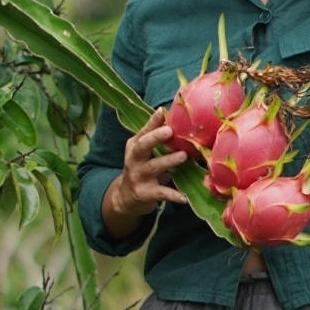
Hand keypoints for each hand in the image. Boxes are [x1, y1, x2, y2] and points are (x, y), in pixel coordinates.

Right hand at [101, 109, 188, 238]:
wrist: (125, 198)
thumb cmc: (140, 168)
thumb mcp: (142, 152)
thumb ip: (154, 136)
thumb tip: (171, 114)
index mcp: (134, 146)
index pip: (143, 132)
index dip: (152, 121)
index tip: (162, 111)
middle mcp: (134, 160)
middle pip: (142, 146)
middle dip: (155, 138)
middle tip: (169, 130)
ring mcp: (138, 177)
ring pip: (153, 167)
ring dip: (168, 161)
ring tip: (183, 156)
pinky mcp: (144, 194)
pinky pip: (160, 193)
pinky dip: (173, 195)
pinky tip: (184, 197)